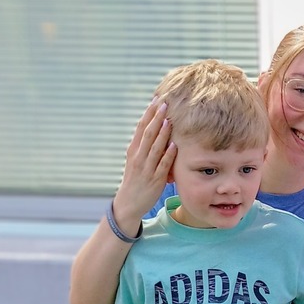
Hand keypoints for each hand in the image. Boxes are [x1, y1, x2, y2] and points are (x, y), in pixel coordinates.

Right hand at [112, 100, 176, 228]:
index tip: (156, 100)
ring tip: (169, 120)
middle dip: (156, 118)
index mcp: (133, 150)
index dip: (149, 113)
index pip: (140, 127)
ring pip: (154, 148)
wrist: (128, 203)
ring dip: (162, 133)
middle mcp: (138, 157)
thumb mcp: (136, 160)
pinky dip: (168, 155)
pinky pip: (162, 166)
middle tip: (164, 103)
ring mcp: (146, 169)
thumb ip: (144, 146)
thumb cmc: (135, 179)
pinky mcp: (155, 180)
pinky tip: (174, 146)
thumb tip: (154, 129)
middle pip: (147, 134)